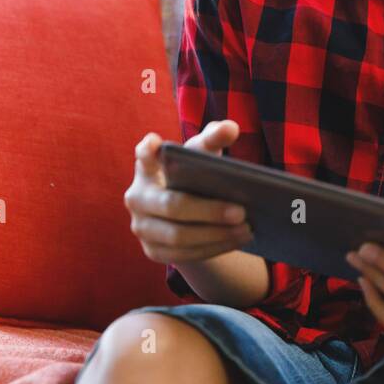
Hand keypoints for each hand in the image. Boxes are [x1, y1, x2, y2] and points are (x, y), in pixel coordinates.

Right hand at [124, 120, 254, 264]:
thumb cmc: (192, 173)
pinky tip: (235, 240)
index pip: (143, 155)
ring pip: (178, 236)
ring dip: (215, 234)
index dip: (147, 151)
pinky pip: (183, 255)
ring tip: (246, 228)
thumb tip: (230, 128)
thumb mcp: (202, 154)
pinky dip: (212, 248)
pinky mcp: (152, 251)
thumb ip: (214, 137)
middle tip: (241, 211)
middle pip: (172, 206)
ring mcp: (141, 227)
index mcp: (147, 167)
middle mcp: (137, 197)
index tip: (154, 142)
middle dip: (208, 211)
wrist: (183, 212)